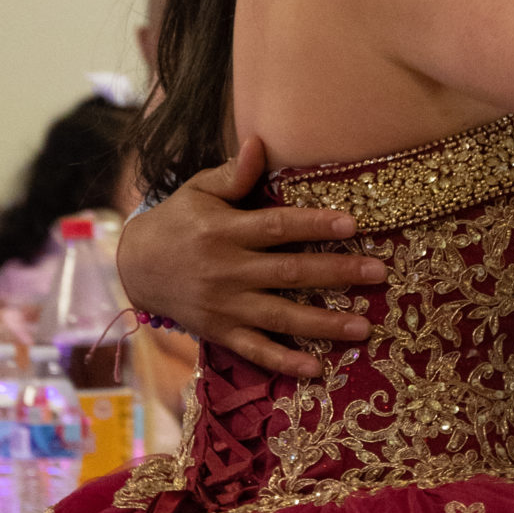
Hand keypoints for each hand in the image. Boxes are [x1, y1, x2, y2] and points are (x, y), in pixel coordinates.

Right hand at [114, 136, 386, 381]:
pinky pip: (255, 350)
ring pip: (280, 316)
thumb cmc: (178, 221)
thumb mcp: (198, 191)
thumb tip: (259, 143)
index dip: (313, 225)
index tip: (352, 224)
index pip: (276, 227)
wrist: (135, 267)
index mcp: (223, 230)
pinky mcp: (219, 332)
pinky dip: (284, 362)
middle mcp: (226, 270)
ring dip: (323, 324)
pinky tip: (316, 369)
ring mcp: (223, 306)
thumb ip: (233, 174)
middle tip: (379, 273)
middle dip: (336, 273)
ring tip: (364, 327)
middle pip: (289, 272)